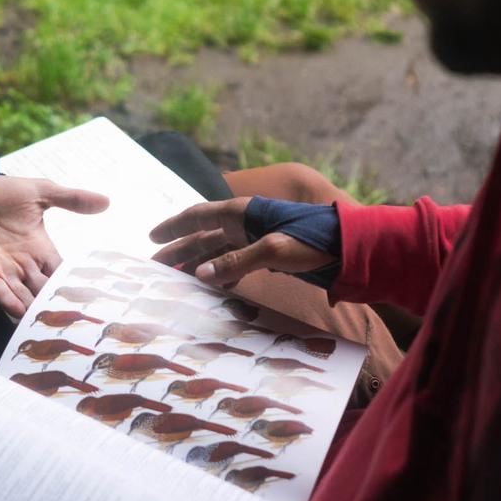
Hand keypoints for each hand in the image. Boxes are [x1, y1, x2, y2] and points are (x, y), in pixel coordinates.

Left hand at [0, 176, 108, 316]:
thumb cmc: (1, 193)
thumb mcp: (41, 193)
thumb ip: (71, 199)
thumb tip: (106, 201)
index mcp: (41, 249)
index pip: (62, 275)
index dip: (75, 287)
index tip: (94, 302)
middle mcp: (25, 265)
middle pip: (45, 292)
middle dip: (57, 307)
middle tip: (76, 325)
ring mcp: (4, 271)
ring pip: (24, 298)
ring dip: (34, 311)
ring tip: (50, 328)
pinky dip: (8, 302)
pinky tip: (19, 312)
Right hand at [149, 198, 335, 288]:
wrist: (348, 248)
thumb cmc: (313, 241)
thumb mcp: (273, 250)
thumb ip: (235, 262)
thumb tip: (199, 274)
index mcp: (243, 213)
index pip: (198, 216)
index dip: (174, 226)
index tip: (152, 238)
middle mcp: (245, 223)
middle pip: (203, 235)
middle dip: (179, 249)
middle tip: (155, 267)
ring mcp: (256, 239)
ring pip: (218, 251)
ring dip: (197, 264)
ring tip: (176, 280)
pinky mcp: (268, 256)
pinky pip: (236, 264)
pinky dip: (221, 274)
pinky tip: (212, 288)